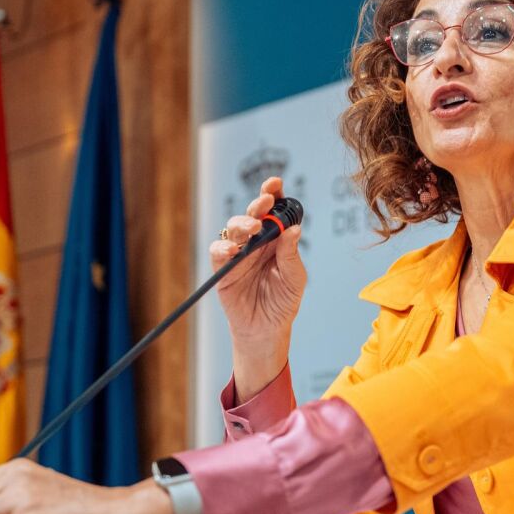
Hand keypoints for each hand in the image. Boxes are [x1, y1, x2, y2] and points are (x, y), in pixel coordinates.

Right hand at [211, 176, 305, 397]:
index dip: (273, 194)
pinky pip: (218, 252)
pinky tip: (233, 251)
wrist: (267, 330)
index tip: (275, 183)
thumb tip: (293, 230)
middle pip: (252, 215)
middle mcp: (256, 242)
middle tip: (265, 202)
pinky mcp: (223, 269)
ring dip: (241, 224)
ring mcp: (238, 254)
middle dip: (258, 204)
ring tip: (252, 229)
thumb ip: (291, 255)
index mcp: (276, 240)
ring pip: (233, 229)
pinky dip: (222, 248)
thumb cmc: (283, 302)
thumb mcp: (294, 279)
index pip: (273, 212)